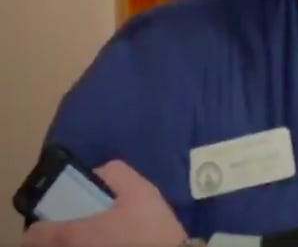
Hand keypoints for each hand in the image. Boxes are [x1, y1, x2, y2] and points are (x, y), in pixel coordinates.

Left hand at [22, 160, 186, 246]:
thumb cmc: (149, 228)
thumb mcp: (140, 190)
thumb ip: (115, 173)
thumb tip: (98, 172)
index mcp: (72, 234)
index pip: (34, 235)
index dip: (41, 225)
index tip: (55, 219)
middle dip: (53, 237)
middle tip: (74, 227)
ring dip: (70, 244)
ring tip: (93, 237)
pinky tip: (106, 243)